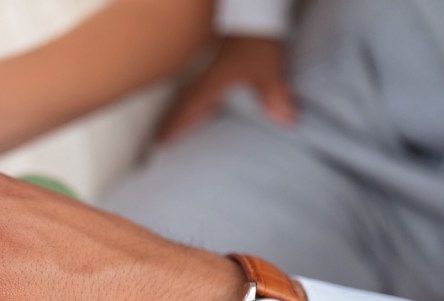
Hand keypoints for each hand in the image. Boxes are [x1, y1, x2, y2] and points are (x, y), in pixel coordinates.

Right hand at [158, 36, 294, 141]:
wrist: (254, 16)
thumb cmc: (255, 42)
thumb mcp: (266, 70)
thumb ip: (274, 95)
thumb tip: (285, 119)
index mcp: (211, 84)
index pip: (188, 110)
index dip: (173, 126)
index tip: (159, 142)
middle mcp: (207, 79)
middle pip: (183, 105)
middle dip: (171, 121)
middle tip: (158, 138)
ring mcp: (211, 72)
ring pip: (190, 97)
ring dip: (181, 112)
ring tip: (173, 126)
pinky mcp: (221, 66)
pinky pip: (203, 90)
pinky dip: (197, 102)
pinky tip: (203, 107)